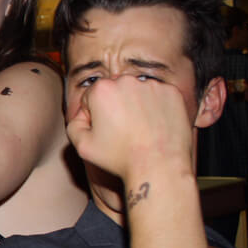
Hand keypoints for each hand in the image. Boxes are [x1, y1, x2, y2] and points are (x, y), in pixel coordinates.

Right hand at [66, 75, 192, 181]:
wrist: (158, 166)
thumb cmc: (119, 158)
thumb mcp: (82, 146)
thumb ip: (74, 125)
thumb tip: (81, 115)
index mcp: (102, 89)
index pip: (91, 98)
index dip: (94, 117)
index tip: (104, 132)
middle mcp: (127, 81)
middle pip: (114, 92)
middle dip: (115, 108)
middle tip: (121, 132)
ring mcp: (153, 85)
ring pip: (137, 93)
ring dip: (135, 107)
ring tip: (139, 131)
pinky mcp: (173, 93)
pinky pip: (158, 97)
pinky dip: (156, 109)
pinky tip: (153, 127)